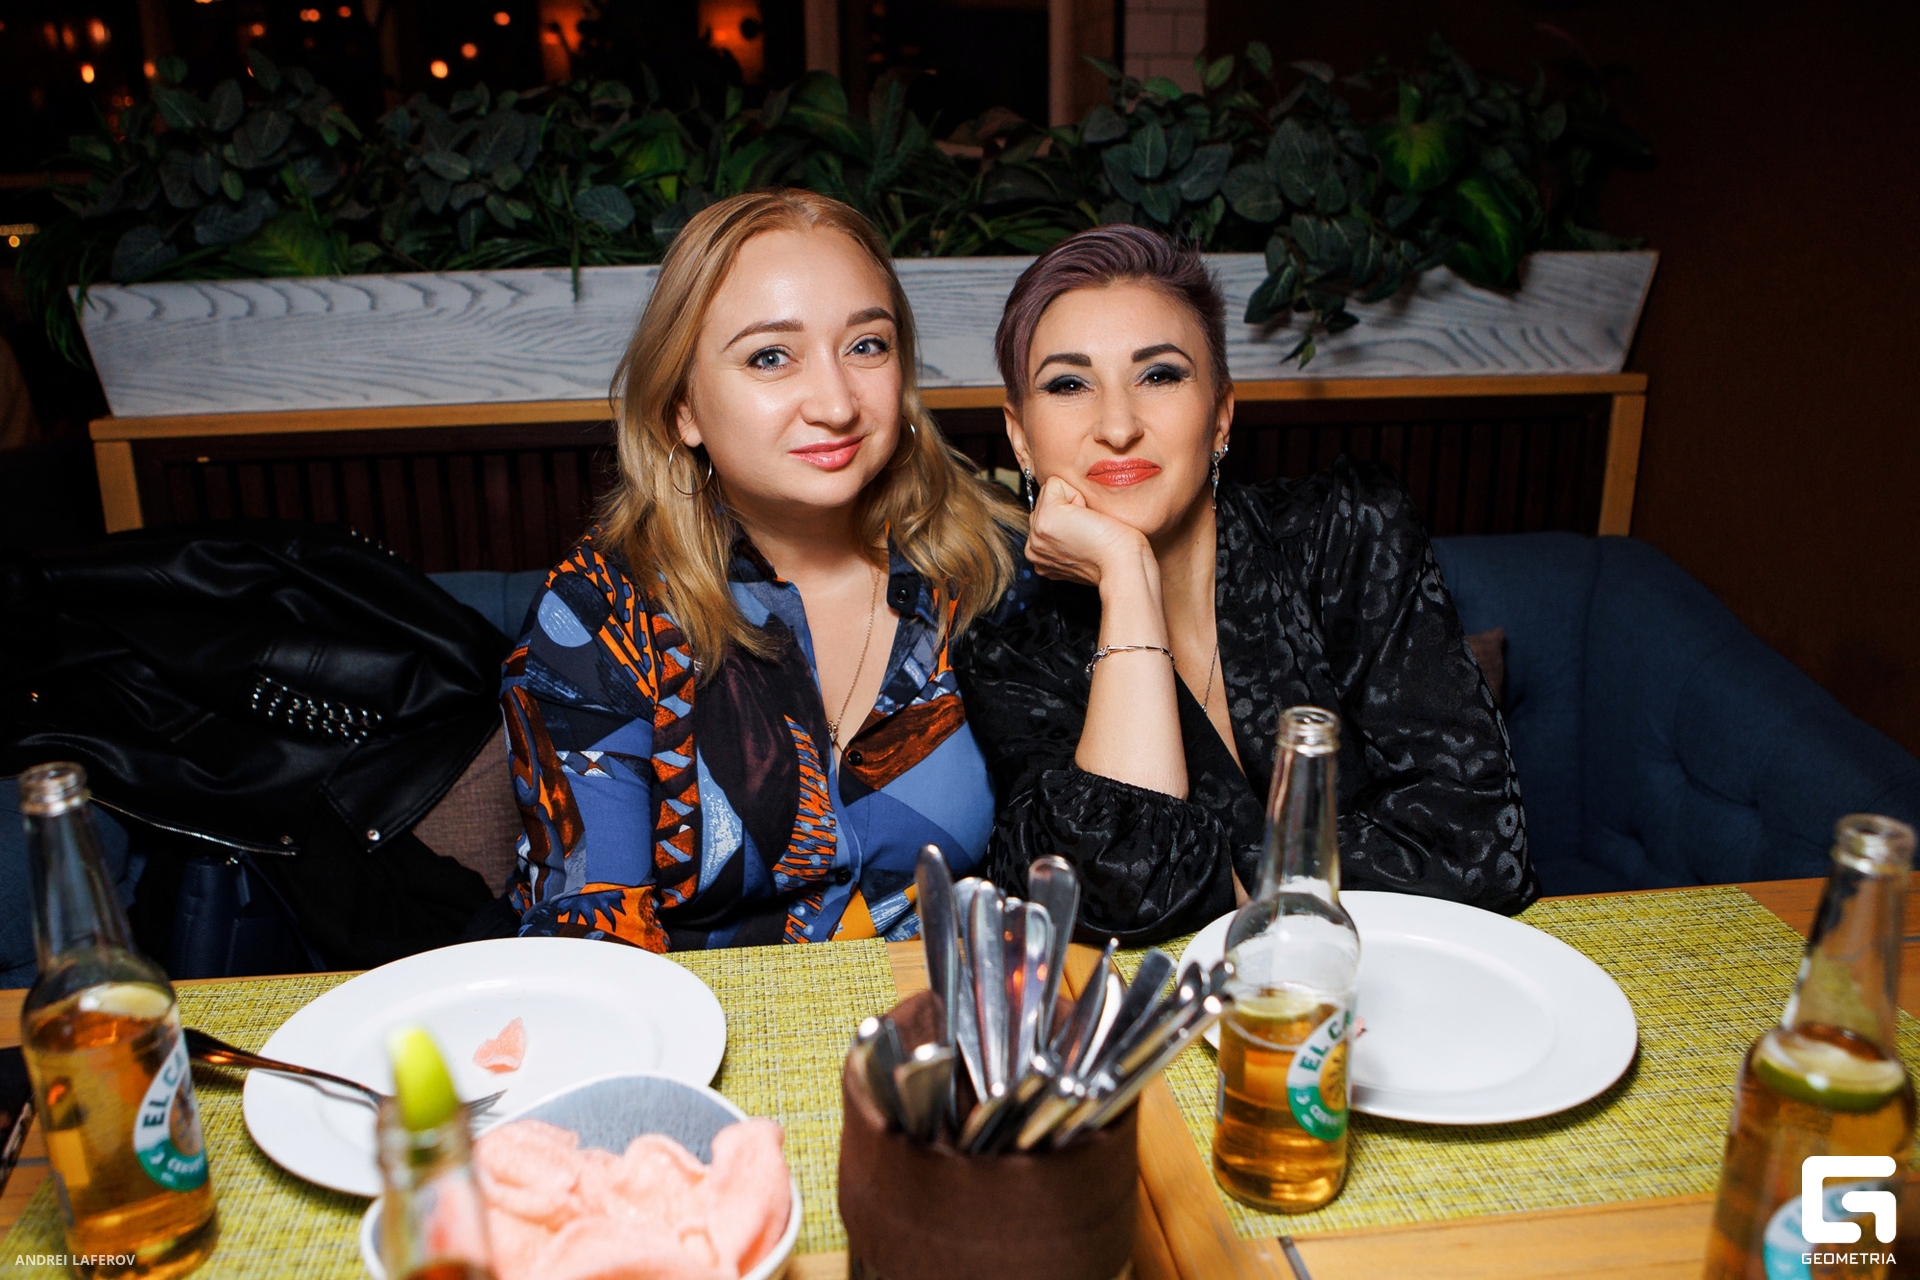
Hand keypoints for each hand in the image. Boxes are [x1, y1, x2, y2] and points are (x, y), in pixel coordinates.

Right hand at [1024, 475, 1151, 589]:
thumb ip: (1067, 535)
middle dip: (1070, 509)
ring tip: (1088, 528)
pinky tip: (1087, 520)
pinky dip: (1077, 495)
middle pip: (1045, 503)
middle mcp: (1034, 547)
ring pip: (1049, 493)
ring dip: (1073, 504)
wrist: (1123, 565)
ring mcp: (1036, 533)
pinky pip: (1055, 483)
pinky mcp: (1047, 516)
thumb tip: (1073, 515)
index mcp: (1041, 556)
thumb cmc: (1116, 558)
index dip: (1073, 517)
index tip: (1088, 538)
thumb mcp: (1083, 550)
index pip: (1047, 516)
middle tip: (1089, 533)